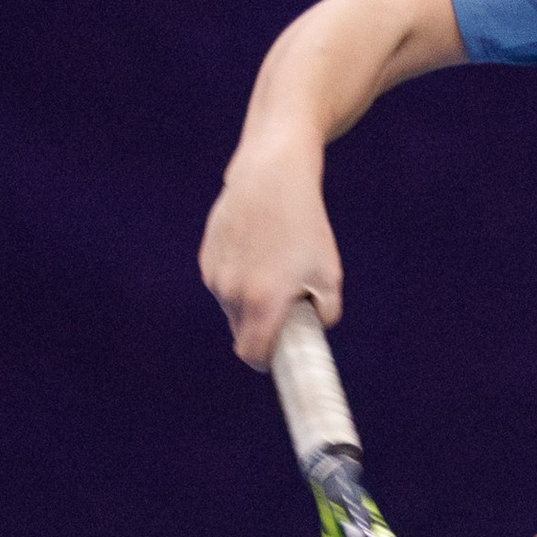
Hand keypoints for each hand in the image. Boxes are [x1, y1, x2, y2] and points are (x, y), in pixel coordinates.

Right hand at [197, 144, 342, 368]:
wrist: (272, 175)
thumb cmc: (306, 225)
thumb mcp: (330, 273)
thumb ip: (326, 313)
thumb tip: (314, 329)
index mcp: (263, 302)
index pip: (252, 355)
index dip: (266, 361)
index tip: (278, 356)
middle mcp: (232, 293)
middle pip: (242, 331)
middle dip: (262, 327)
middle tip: (286, 305)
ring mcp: (215, 274)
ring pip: (232, 305)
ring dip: (250, 300)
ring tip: (274, 265)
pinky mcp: (206, 256)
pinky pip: (222, 282)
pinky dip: (238, 277)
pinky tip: (257, 249)